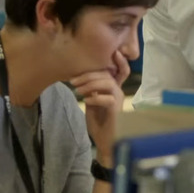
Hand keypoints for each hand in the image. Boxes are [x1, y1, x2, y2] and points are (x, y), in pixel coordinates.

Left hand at [69, 51, 130, 166]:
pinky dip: (95, 97)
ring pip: (107, 83)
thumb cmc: (99, 121)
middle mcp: (118, 91)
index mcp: (113, 88)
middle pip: (107, 74)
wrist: (104, 140)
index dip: (119, 60)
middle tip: (73, 80)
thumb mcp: (92, 101)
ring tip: (77, 90)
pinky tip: (86, 101)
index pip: (120, 70)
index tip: (113, 52)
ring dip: (90, 84)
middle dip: (89, 74)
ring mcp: (118, 100)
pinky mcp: (115, 110)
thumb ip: (91, 88)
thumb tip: (80, 78)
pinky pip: (107, 98)